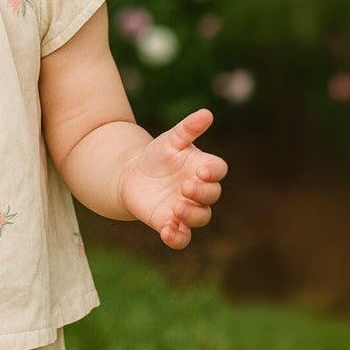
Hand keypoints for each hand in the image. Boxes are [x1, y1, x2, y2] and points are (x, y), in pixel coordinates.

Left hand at [121, 108, 226, 249]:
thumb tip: (207, 113)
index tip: (200, 170)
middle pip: (212, 195)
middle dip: (201, 193)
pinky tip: (167, 232)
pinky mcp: (171, 224)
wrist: (132, 175)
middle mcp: (200, 191)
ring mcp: (187, 208)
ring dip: (191, 215)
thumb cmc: (157, 155)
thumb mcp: (170, 139)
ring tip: (175, 208)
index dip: (213, 172)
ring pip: (201, 217)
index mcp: (203, 167)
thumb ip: (188, 128)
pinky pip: (182, 237)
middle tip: (185, 188)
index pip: (218, 170)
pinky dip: (177, 237)